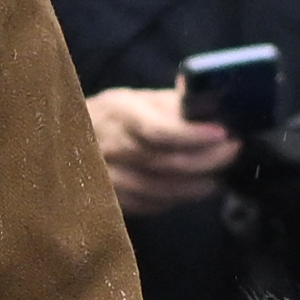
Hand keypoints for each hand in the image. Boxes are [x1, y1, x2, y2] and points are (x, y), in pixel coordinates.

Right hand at [88, 87, 240, 215]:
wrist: (65, 139)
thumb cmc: (110, 117)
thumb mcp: (135, 99)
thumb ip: (172, 102)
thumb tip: (208, 94)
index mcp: (118, 113)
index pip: (159, 130)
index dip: (195, 136)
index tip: (224, 134)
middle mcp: (110, 146)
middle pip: (167, 163)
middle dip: (209, 160)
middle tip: (234, 152)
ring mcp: (108, 176)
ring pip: (164, 190)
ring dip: (199, 184)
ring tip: (220, 173)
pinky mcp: (110, 200)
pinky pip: (153, 205)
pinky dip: (180, 198)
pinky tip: (193, 187)